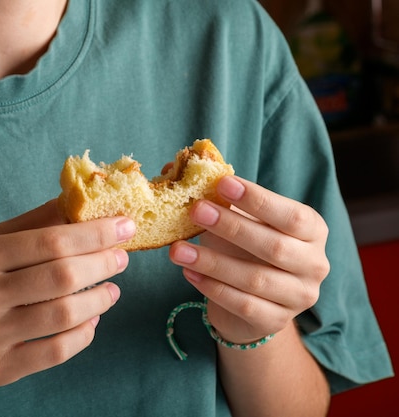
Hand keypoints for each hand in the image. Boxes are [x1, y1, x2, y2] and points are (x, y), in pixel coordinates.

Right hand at [0, 201, 134, 397]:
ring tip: (112, 289)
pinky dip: (83, 335)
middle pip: (61, 275)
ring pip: (63, 314)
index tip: (123, 226)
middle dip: (103, 263)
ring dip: (99, 299)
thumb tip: (74, 202)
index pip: (49, 240)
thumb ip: (27, 226)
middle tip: (122, 258)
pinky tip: (92, 320)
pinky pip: (55, 351)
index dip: (94, 232)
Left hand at [169, 176, 329, 343]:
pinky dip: (212, 288)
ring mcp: (299, 296)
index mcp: (312, 231)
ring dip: (212, 262)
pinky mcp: (277, 321)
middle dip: (232, 227)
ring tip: (177, 249)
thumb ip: (221, 198)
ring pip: (255, 279)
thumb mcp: (241, 221)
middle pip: (274, 246)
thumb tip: (173, 167)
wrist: (252, 302)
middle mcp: (315, 264)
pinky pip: (243, 304)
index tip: (222, 184)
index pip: (291, 215)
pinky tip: (188, 273)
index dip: (258, 199)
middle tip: (195, 211)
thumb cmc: (246, 250)